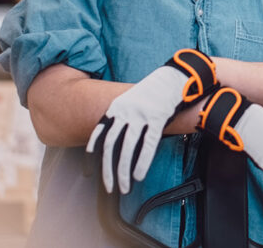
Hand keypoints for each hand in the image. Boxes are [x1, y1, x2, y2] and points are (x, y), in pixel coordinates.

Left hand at [87, 49, 216, 193]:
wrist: (174, 76)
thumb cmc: (154, 92)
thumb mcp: (131, 100)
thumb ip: (122, 118)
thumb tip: (117, 142)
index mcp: (116, 107)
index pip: (99, 134)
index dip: (92, 154)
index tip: (89, 171)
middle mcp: (126, 111)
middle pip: (111, 145)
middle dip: (107, 169)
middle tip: (109, 186)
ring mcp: (141, 114)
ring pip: (128, 148)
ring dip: (124, 171)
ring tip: (124, 187)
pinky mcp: (158, 117)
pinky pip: (148, 144)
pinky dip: (142, 163)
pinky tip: (139, 175)